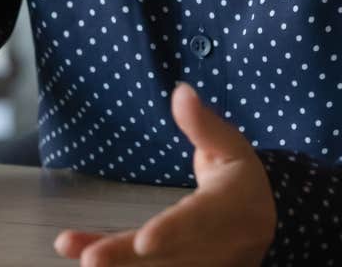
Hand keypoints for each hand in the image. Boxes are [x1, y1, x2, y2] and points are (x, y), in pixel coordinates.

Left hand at [55, 83, 276, 266]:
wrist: (263, 226)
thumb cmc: (240, 180)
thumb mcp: (231, 147)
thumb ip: (203, 124)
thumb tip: (181, 91)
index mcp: (229, 210)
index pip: (197, 222)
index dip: (171, 231)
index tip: (144, 241)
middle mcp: (216, 247)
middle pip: (168, 255)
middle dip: (126, 256)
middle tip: (90, 258)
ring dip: (117, 266)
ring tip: (78, 253)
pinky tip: (86, 256)